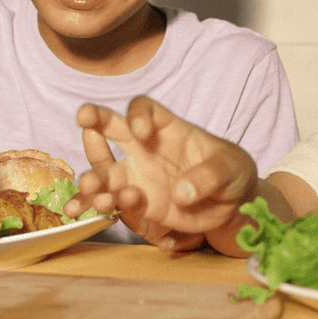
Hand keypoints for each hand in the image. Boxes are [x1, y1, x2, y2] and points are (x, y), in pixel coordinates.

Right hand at [64, 97, 257, 246]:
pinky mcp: (138, 203)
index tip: (140, 129)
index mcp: (167, 128)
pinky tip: (86, 209)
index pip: (144, 109)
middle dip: (95, 121)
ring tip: (90, 185)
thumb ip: (209, 176)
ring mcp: (137, 175)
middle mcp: (144, 147)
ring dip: (93, 175)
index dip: (138, 114)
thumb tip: (182, 193)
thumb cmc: (231, 172)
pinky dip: (97, 205)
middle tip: (86, 123)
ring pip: (105, 170)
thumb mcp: (231, 168)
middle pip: (111, 128)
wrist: (230, 204)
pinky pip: (112, 202)